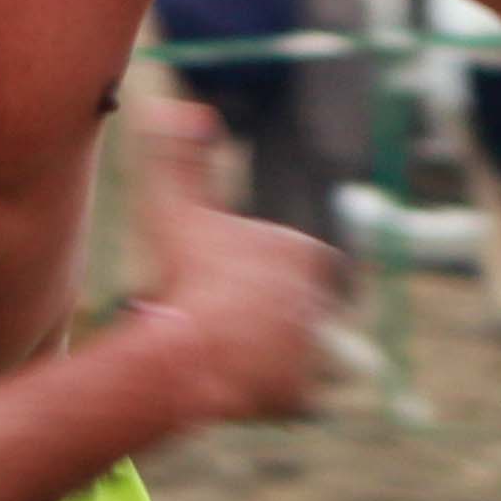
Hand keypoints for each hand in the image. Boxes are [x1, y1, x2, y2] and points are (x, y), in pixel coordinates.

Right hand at [125, 97, 337, 424]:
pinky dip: (267, 394)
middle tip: (223, 322)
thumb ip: (180, 158)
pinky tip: (234, 382)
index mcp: (305, 253)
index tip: (233, 284)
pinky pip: (291, 394)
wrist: (188, 349)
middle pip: (295, 306)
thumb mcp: (178, 207)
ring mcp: (317, 349)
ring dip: (271, 353)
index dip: (264, 274)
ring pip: (296, 350)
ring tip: (230, 354)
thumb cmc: (185, 274)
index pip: (298, 263)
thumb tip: (177, 106)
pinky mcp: (305, 392)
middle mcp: (323, 299)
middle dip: (266, 315)